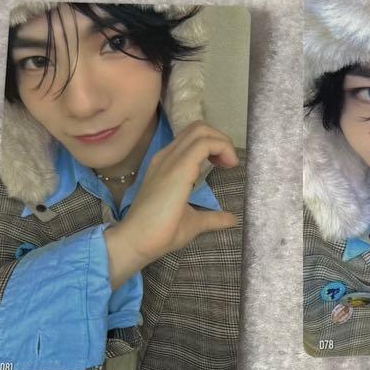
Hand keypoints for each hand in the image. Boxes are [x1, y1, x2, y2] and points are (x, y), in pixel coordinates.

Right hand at [104, 122, 239, 288]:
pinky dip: (221, 148)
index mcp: (168, 165)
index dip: (213, 145)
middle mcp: (167, 157)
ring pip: (201, 131)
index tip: (224, 165)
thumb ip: (212, 217)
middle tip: (228, 163)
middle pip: (198, 128)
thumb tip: (231, 219)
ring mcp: (171, 160)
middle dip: (220, 139)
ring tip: (230, 164)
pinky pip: (204, 144)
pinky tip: (228, 165)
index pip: (192, 139)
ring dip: (222, 142)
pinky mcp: (178, 168)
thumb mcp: (193, 222)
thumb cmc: (160, 232)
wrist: (138, 241)